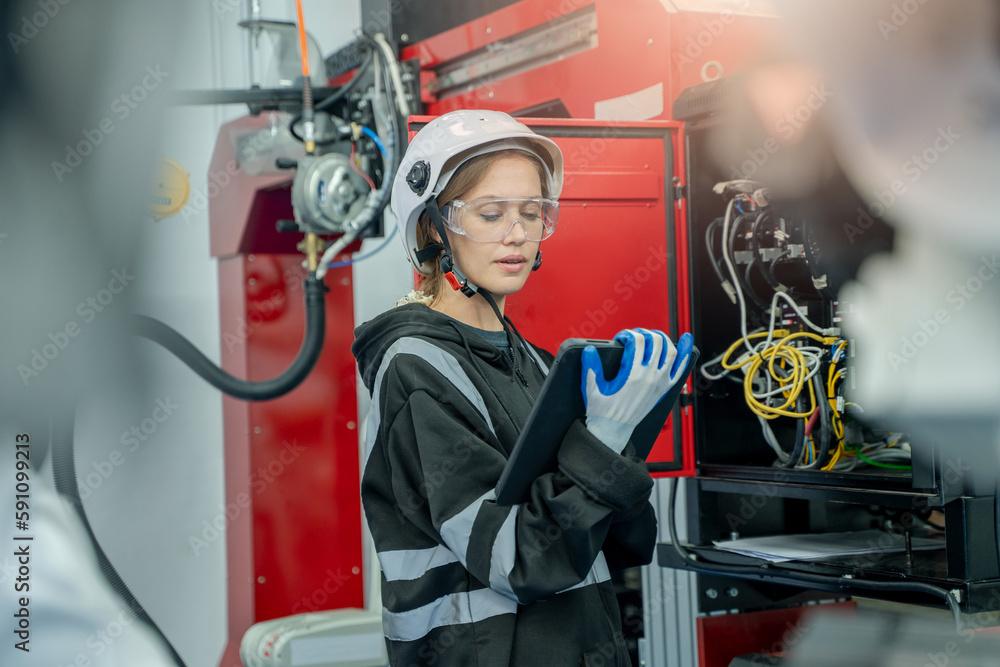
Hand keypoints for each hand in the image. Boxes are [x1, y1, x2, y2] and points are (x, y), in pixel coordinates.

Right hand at [581, 329, 692, 452]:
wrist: (614, 429)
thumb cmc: (603, 410)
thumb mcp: (592, 388)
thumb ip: (590, 367)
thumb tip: (589, 350)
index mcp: (633, 375)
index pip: (637, 341)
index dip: (628, 334)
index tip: (621, 338)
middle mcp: (650, 377)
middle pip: (656, 342)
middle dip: (644, 333)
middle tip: (635, 336)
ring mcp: (660, 382)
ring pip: (671, 351)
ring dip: (663, 338)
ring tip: (653, 336)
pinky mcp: (665, 388)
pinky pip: (680, 368)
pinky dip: (685, 352)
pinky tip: (687, 340)